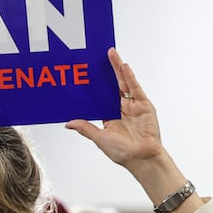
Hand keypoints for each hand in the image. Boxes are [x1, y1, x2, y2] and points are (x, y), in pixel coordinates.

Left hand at [65, 48, 164, 168]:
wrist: (141, 159)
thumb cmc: (123, 153)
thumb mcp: (100, 138)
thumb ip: (86, 128)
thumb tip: (69, 123)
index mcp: (110, 115)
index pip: (101, 95)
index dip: (95, 84)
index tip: (86, 72)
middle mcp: (122, 108)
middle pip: (112, 85)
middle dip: (106, 70)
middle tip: (98, 55)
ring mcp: (133, 105)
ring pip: (124, 83)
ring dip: (117, 68)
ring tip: (110, 54)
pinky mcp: (144, 105)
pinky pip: (135, 88)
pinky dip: (130, 77)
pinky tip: (124, 66)